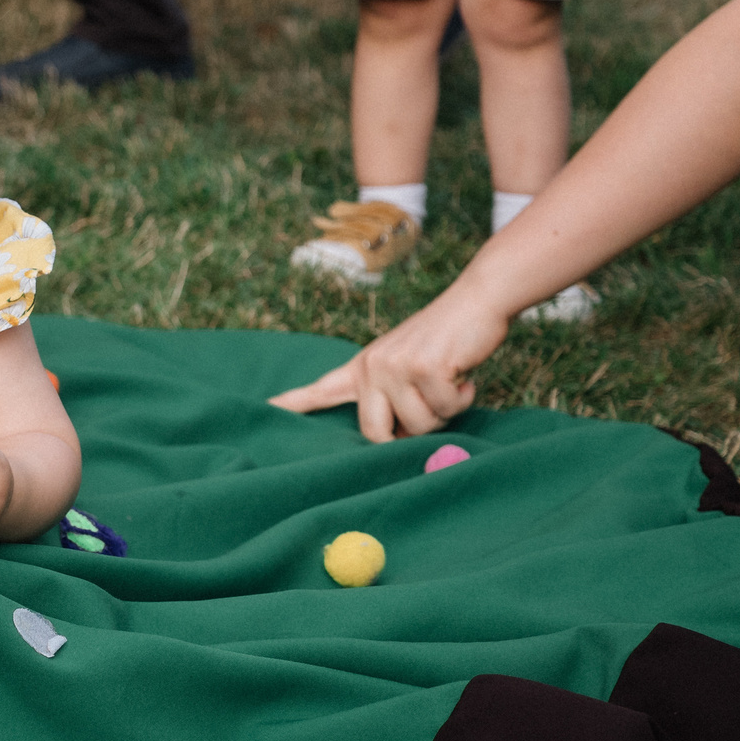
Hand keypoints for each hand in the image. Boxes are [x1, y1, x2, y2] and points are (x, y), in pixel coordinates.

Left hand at [269, 288, 510, 440]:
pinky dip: (461, 397)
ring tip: (447, 380)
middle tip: (430, 402)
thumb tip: (392, 440)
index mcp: (363, 369)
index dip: (291, 404)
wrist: (476, 300)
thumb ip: (391, 399)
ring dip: (443, 410)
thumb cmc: (446, 342)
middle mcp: (371, 367)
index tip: (263, 408)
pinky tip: (462, 374)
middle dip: (410, 432)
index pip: (320, 391)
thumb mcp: (407, 368)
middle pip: (376, 434)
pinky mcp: (423, 367)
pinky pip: (445, 409)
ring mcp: (394, 366)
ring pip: (418, 427)